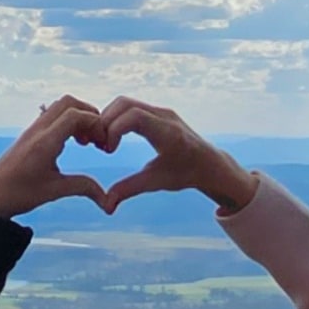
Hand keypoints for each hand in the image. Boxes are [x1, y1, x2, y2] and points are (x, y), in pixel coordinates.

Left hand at [0, 95, 111, 218]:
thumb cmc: (17, 194)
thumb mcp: (54, 191)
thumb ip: (83, 187)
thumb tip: (107, 199)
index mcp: (45, 142)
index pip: (75, 115)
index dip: (95, 124)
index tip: (103, 142)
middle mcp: (38, 131)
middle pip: (68, 103)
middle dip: (89, 114)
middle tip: (98, 137)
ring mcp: (32, 130)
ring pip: (59, 107)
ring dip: (78, 117)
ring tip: (87, 141)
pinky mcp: (29, 135)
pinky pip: (52, 117)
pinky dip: (67, 122)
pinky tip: (72, 143)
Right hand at [97, 96, 257, 213]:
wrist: (207, 164)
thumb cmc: (184, 174)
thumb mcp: (155, 182)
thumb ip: (130, 189)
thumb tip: (106, 205)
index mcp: (167, 133)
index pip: (133, 116)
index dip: (113, 129)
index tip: (108, 150)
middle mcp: (164, 116)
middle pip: (124, 104)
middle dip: (105, 121)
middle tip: (100, 145)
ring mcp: (161, 110)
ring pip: (125, 102)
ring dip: (109, 118)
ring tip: (106, 143)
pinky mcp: (158, 111)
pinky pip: (131, 106)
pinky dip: (117, 118)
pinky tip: (114, 138)